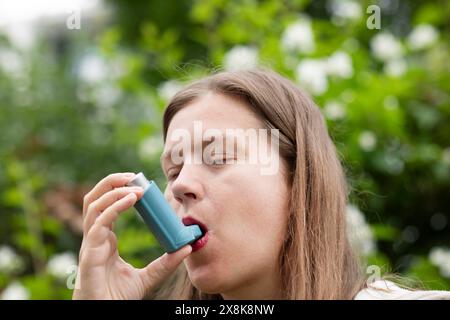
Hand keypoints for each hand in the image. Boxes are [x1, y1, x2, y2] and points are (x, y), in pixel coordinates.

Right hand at [72, 172, 191, 299]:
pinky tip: (131, 199)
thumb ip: (165, 263)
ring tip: (134, 185)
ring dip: (112, 190)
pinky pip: (99, 223)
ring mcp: (90, 243)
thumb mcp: (148, 277)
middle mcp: (95, 236)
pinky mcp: (89, 252)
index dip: (120, 191)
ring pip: (93, 205)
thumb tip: (187, 248)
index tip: (141, 184)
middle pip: (94, 198)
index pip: (107, 206)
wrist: (105, 313)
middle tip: (133, 176)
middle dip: (111, 182)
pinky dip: (114, 207)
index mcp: (105, 238)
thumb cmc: (118, 296)